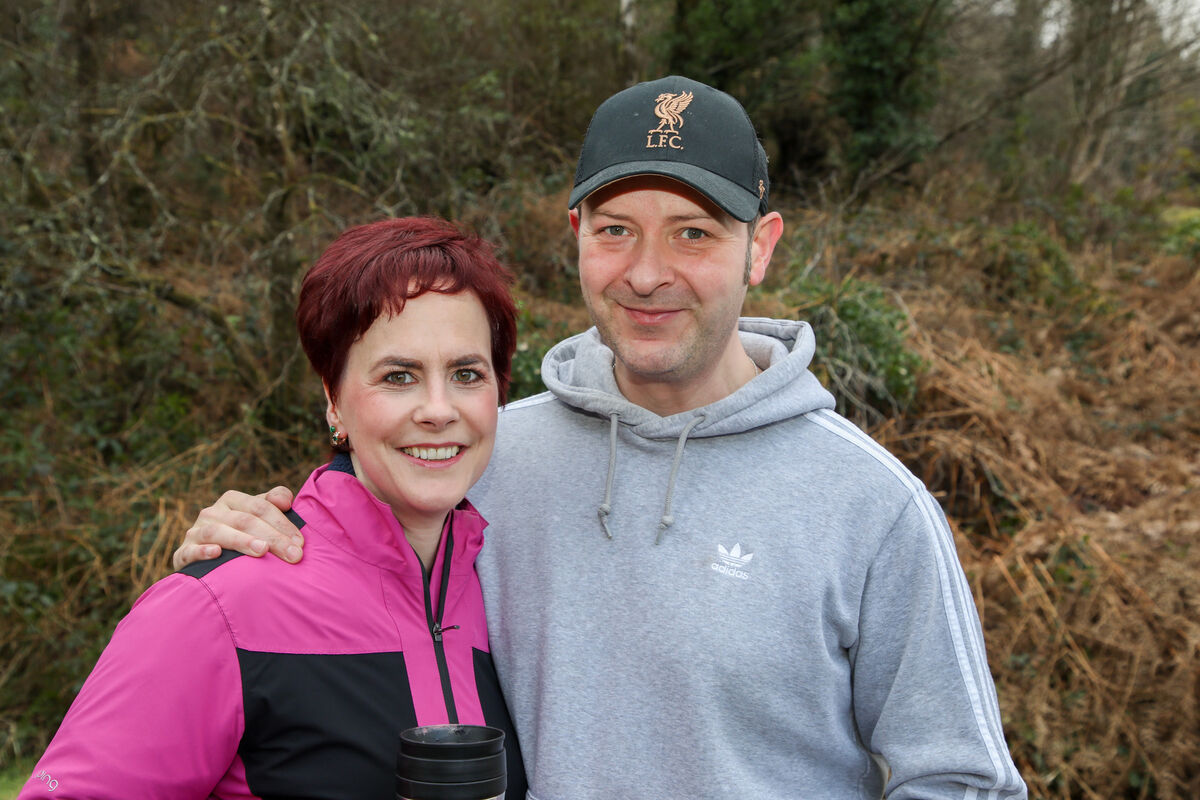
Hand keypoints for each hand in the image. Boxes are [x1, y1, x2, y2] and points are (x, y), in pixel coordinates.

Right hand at [172, 487, 304, 569]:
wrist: (202, 560)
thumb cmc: (240, 536)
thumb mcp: (256, 517)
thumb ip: (272, 503)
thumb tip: (287, 500)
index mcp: (232, 500)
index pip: (260, 507)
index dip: (282, 523)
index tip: (300, 543)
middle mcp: (212, 512)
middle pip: (245, 520)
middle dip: (272, 537)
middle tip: (293, 555)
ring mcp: (196, 532)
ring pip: (219, 532)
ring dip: (241, 541)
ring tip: (262, 551)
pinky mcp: (183, 553)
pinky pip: (191, 550)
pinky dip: (202, 551)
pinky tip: (216, 553)